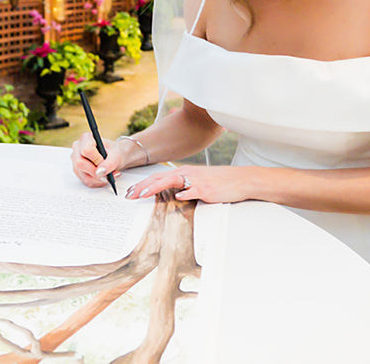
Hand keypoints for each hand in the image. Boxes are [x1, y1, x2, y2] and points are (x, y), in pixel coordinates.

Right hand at [70, 132, 124, 188]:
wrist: (115, 157)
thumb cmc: (114, 152)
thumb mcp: (116, 155)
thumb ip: (109, 163)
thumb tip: (99, 172)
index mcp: (85, 139)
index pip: (86, 150)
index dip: (96, 159)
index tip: (105, 161)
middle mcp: (77, 149)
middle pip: (81, 163)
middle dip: (97, 170)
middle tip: (109, 171)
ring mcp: (75, 161)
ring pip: (83, 175)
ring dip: (99, 178)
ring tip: (110, 174)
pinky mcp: (78, 172)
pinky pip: (86, 181)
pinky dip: (98, 181)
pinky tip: (104, 176)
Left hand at [124, 165, 247, 202]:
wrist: (240, 179)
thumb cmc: (219, 182)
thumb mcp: (197, 181)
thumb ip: (184, 186)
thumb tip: (172, 195)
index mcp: (183, 172)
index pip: (158, 177)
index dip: (143, 184)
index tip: (131, 192)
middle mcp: (187, 174)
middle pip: (159, 178)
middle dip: (142, 186)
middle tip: (129, 195)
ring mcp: (196, 181)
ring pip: (171, 181)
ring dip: (155, 187)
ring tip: (143, 194)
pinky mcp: (206, 189)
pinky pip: (193, 191)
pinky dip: (185, 194)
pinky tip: (178, 198)